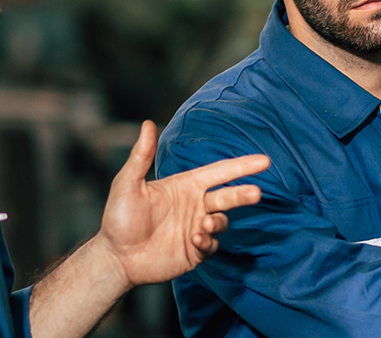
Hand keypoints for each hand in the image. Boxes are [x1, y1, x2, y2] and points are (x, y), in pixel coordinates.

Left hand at [93, 120, 268, 287]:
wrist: (116, 257)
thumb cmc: (119, 218)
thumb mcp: (128, 184)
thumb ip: (142, 156)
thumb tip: (147, 123)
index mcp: (185, 186)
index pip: (219, 172)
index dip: (241, 166)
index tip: (264, 161)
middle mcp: (194, 206)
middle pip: (227, 196)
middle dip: (244, 194)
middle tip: (256, 193)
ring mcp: (196, 229)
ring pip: (221, 222)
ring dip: (218, 222)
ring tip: (206, 224)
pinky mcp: (195, 251)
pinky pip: (211, 245)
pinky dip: (208, 241)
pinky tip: (195, 240)